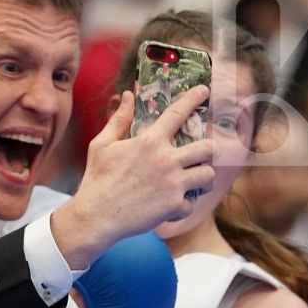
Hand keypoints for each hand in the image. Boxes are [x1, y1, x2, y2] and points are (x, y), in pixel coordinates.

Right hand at [50, 87, 215, 269]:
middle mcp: (166, 160)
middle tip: (207, 153)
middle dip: (211, 150)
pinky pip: (191, 204)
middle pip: (207, 148)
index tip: (204, 90)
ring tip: (197, 181)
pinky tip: (172, 207)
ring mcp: (173, 183)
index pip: (177, 113)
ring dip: (204, 179)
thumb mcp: (102, 144)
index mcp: (149, 141)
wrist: (96, 216)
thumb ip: (118, 120)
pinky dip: (183, 207)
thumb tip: (127, 95)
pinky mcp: (174, 206)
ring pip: (208, 176)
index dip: (193, 99)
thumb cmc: (96, 179)